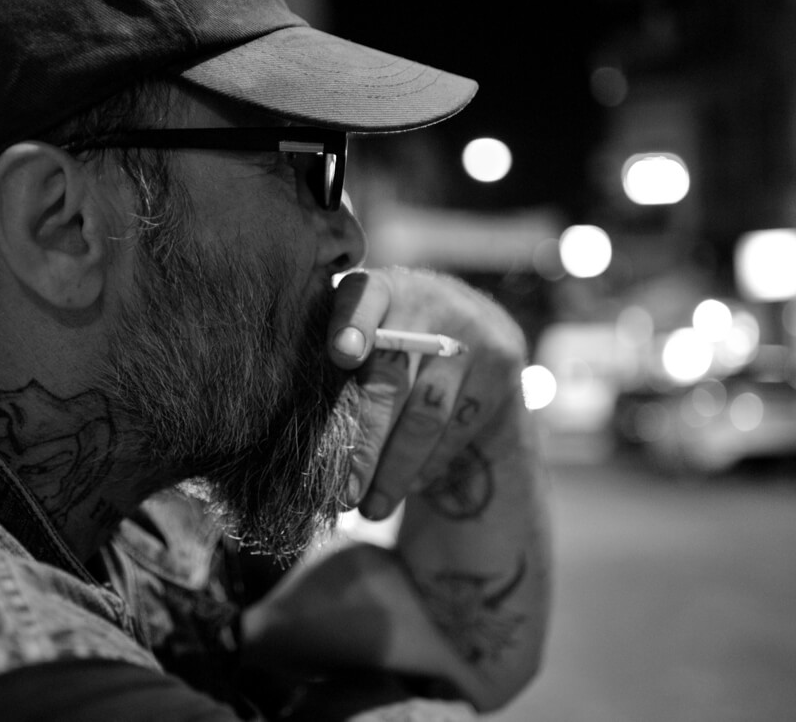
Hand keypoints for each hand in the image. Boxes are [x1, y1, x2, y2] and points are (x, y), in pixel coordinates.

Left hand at [326, 268, 527, 521]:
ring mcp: (471, 330)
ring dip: (396, 471)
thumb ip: (336, 359)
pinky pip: (459, 427)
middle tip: (342, 494)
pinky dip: (430, 464)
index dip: (351, 326)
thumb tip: (293, 427)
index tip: (339, 356)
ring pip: (427, 415)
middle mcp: (428, 299)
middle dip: (363, 444)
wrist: (469, 325)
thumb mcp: (363, 332)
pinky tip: (408, 487)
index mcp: (380, 286)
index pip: (363, 299)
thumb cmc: (389, 339)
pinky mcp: (502, 362)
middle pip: (391, 379)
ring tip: (370, 509)